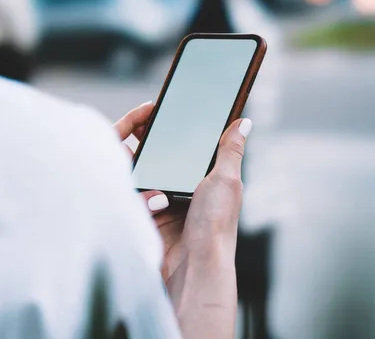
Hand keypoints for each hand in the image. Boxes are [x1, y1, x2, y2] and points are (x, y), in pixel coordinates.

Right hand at [114, 104, 251, 280]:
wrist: (193, 266)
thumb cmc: (216, 225)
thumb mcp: (227, 181)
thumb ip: (230, 150)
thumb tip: (244, 121)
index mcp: (202, 175)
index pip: (183, 142)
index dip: (170, 124)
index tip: (157, 107)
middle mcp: (180, 185)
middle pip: (157, 152)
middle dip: (145, 137)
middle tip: (137, 121)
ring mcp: (160, 199)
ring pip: (139, 169)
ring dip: (136, 161)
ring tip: (129, 149)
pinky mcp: (144, 213)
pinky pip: (131, 190)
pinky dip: (135, 188)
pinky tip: (142, 186)